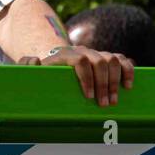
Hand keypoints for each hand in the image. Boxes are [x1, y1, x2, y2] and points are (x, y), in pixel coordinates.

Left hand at [18, 45, 134, 106]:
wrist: (54, 65)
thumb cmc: (44, 73)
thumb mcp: (32, 70)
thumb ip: (26, 65)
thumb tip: (35, 60)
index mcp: (64, 54)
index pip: (80, 60)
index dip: (86, 78)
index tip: (88, 96)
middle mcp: (82, 50)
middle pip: (99, 62)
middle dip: (103, 84)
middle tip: (103, 104)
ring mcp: (95, 53)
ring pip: (112, 61)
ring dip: (115, 81)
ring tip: (113, 101)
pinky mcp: (106, 58)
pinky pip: (122, 60)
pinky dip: (128, 71)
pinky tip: (127, 87)